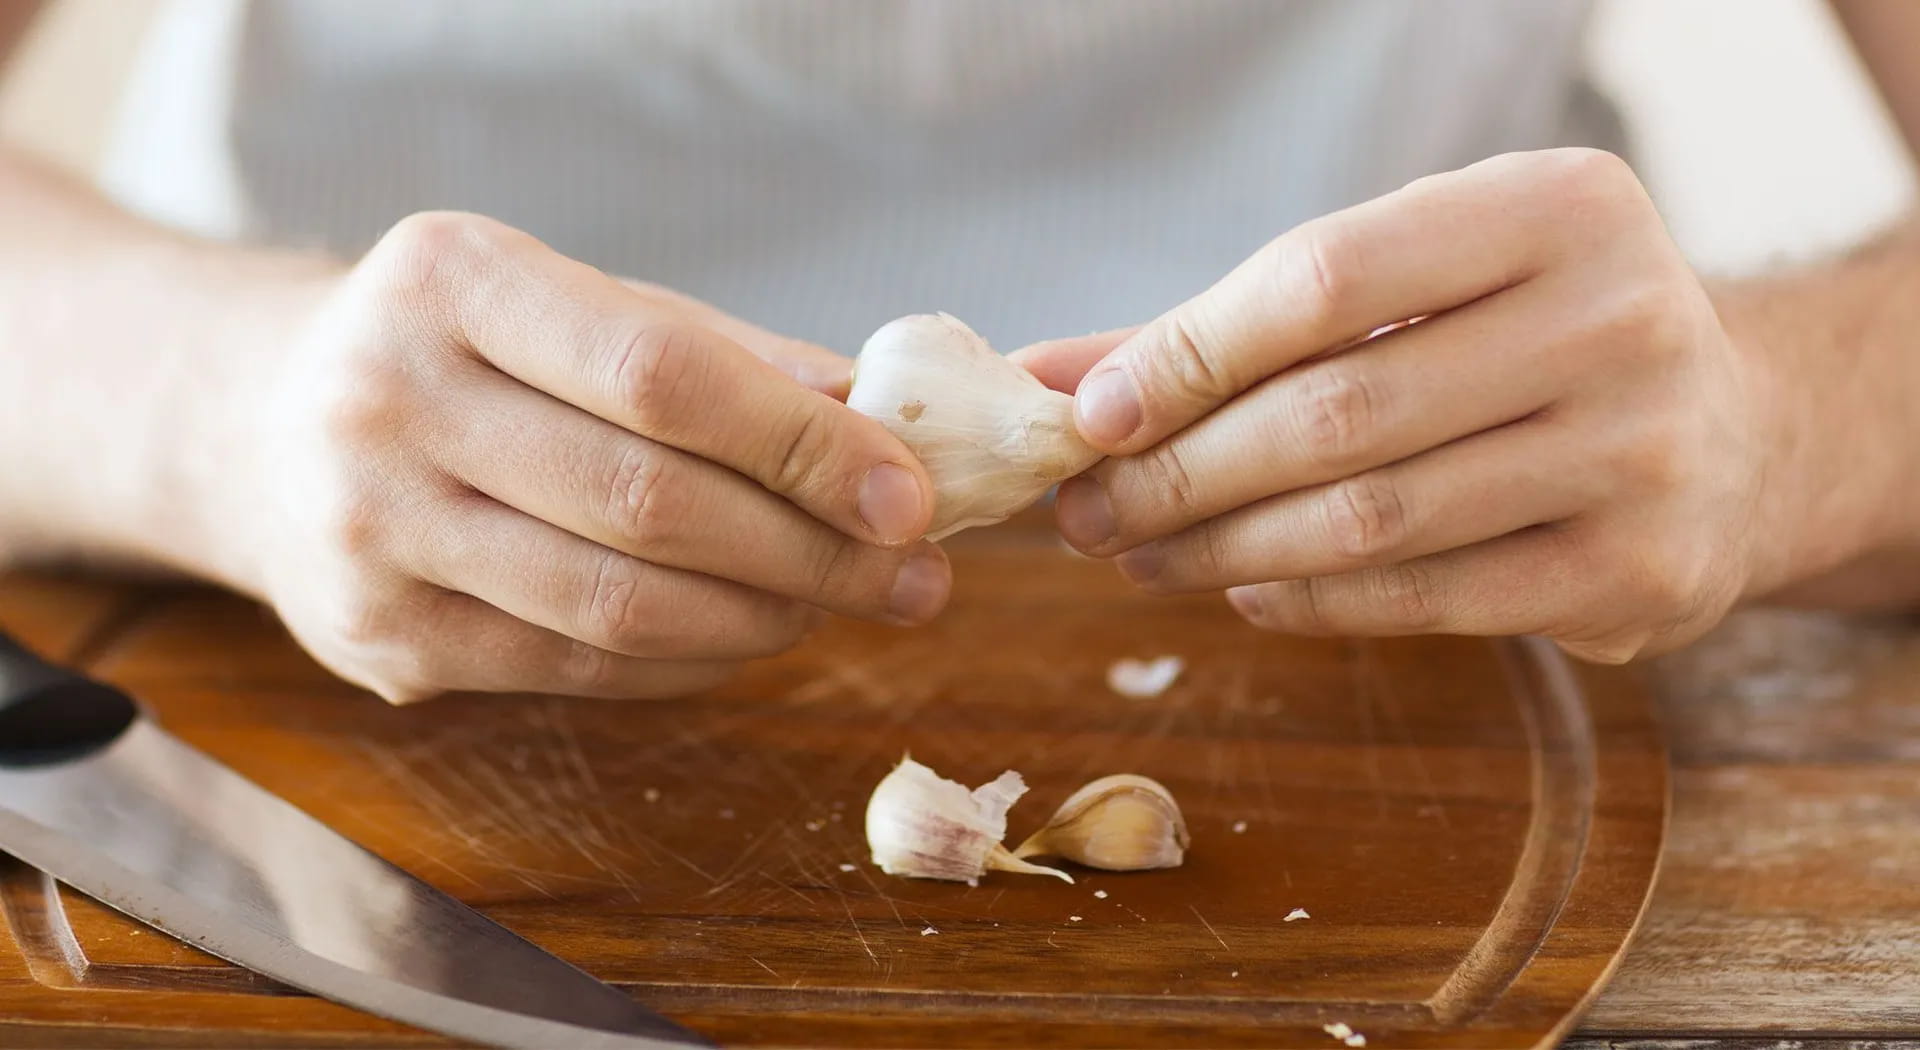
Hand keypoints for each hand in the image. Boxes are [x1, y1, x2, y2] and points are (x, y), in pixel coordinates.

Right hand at [231, 212, 946, 701]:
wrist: (263, 428)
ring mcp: (371, 532)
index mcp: (451, 280)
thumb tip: (877, 427)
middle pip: (649, 505)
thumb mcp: (576, 306)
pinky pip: (578, 671)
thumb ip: (723, 357)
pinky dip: (692, 662)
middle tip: (915, 576)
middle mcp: (390, 400)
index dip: (800, 445)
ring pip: (618, 608)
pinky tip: (752, 634)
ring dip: (765, 618)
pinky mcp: (380, 641)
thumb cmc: (465, 351)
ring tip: (844, 604)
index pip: (660, 376)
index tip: (910, 494)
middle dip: (813, 553)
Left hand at [1020, 149, 1777, 662]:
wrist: (1738, 432)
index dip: (1187, 354)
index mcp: (1555, 206)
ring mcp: (1640, 450)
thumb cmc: (1527, 339)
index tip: (1087, 416)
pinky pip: (1426, 598)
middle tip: (1087, 512)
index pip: (1325, 278)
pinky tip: (1245, 590)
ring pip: (1370, 519)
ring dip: (1222, 550)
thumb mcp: (1418, 287)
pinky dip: (1310, 603)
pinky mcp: (1638, 569)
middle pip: (1335, 413)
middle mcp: (1618, 315)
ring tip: (1140, 555)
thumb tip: (1049, 379)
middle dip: (1180, 474)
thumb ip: (1241, 327)